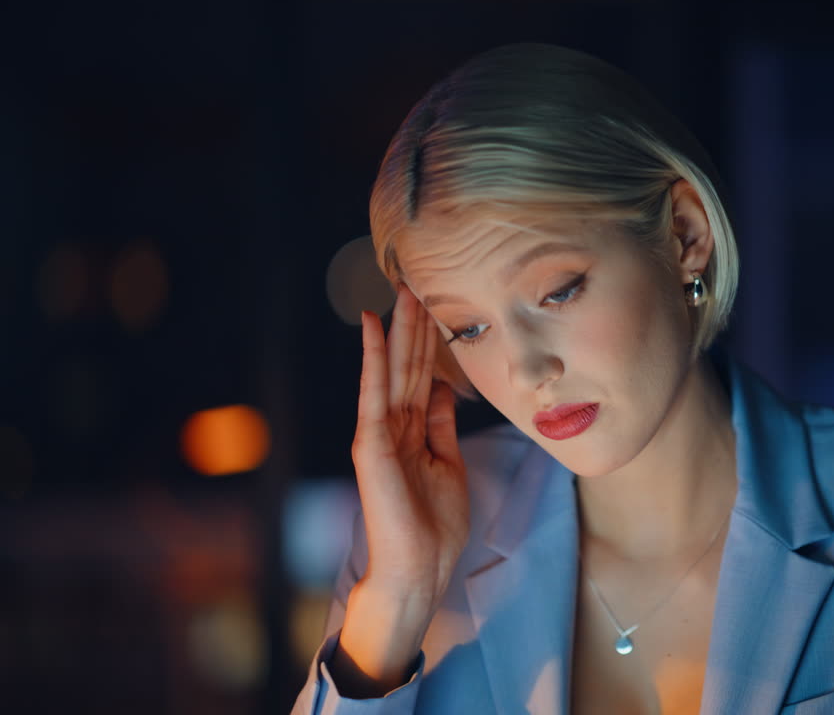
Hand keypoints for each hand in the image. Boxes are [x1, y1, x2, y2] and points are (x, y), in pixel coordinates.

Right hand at [351, 283, 468, 602]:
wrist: (419, 567)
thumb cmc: (435, 526)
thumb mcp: (448, 463)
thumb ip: (443, 425)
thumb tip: (446, 390)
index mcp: (415, 431)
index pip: (424, 375)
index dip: (430, 340)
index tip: (436, 304)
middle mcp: (395, 426)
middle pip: (409, 364)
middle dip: (415, 324)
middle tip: (418, 280)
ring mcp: (380, 431)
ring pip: (394, 368)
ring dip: (399, 328)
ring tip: (403, 288)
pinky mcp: (371, 441)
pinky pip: (374, 390)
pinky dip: (372, 356)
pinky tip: (373, 325)